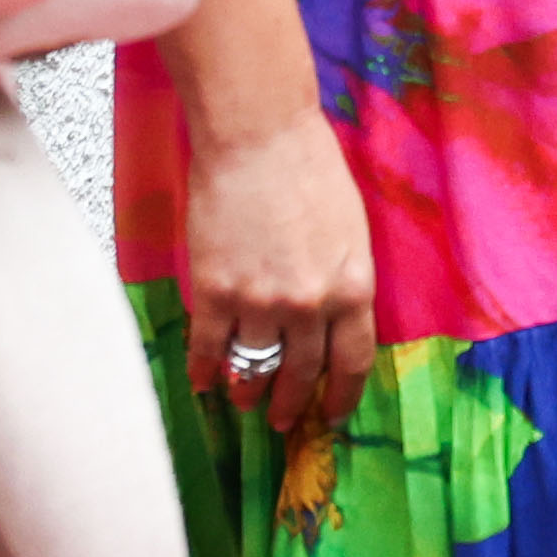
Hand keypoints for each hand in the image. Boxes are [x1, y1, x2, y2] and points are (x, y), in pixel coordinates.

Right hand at [178, 108, 376, 439]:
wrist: (258, 136)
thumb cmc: (310, 170)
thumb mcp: (352, 232)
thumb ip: (345, 282)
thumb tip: (333, 325)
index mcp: (353, 288)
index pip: (351, 362)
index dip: (342, 396)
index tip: (334, 414)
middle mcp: (310, 306)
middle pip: (301, 375)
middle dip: (292, 403)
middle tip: (285, 419)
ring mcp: (260, 303)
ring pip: (253, 369)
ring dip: (248, 391)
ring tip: (244, 400)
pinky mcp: (215, 292)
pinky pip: (209, 349)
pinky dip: (204, 370)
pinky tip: (203, 381)